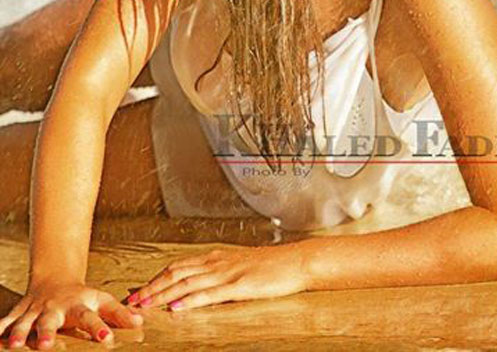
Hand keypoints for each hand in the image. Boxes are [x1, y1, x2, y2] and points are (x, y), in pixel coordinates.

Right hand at [0, 281, 143, 348]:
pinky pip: (7, 322)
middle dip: (49, 332)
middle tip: (48, 345)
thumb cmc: (82, 296)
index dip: (99, 327)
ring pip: (26, 322)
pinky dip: (0, 330)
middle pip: (52, 320)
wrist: (56, 279)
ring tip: (15, 346)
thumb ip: (118, 313)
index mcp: (79, 306)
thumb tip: (140, 322)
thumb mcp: (101, 300)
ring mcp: (36, 311)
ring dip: (20, 333)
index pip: (91, 317)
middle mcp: (56, 308)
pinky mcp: (21, 313)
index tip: (106, 339)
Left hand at [127, 244, 307, 310]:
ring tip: (145, 305)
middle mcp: (217, 262)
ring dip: (163, 294)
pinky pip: (209, 294)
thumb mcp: (240, 266)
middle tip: (132, 300)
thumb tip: (199, 285)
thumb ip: (219, 273)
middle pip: (176, 273)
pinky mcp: (239, 286)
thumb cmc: (271, 266)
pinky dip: (189, 301)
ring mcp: (227, 273)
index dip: (156, 277)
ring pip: (187, 283)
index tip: (138, 289)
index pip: (178, 266)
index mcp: (216, 257)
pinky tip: (177, 307)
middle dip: (152, 287)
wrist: (296, 261)